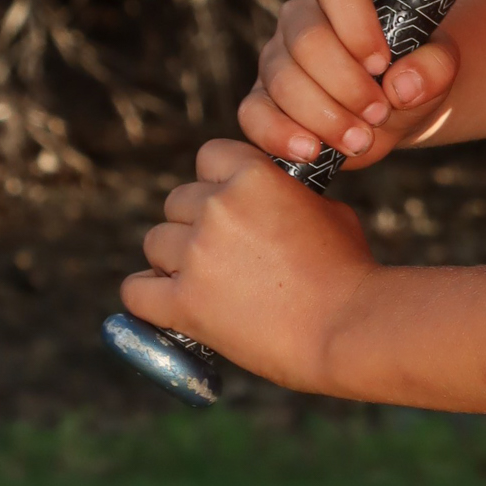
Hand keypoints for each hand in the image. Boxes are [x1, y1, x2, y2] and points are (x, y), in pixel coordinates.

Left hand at [120, 138, 378, 390]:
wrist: (349, 328)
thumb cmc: (349, 272)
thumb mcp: (327, 211)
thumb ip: (285, 198)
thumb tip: (271, 203)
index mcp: (254, 176)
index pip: (209, 156)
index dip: (218, 181)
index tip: (231, 202)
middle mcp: (218, 207)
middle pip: (177, 202)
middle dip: (195, 223)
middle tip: (222, 252)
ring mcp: (196, 255)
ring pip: (156, 243)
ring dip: (174, 260)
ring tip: (203, 282)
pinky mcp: (183, 303)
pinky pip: (136, 291)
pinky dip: (148, 297)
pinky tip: (166, 303)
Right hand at [240, 0, 459, 169]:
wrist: (390, 112)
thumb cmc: (411, 76)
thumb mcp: (438, 69)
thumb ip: (435, 67)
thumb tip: (403, 85)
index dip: (358, 28)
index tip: (382, 65)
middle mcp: (300, 18)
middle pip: (308, 41)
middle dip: (346, 85)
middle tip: (379, 114)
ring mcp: (274, 59)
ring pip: (283, 81)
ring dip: (324, 116)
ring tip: (361, 139)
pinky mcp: (260, 99)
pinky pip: (253, 114)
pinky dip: (280, 135)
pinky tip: (312, 151)